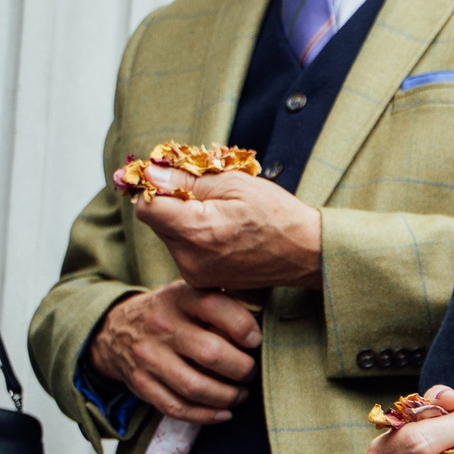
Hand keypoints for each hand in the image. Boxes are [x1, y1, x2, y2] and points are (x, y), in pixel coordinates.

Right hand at [87, 282, 259, 423]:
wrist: (116, 328)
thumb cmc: (173, 312)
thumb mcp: (192, 293)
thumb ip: (224, 302)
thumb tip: (267, 321)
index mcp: (179, 297)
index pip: (215, 307)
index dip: (243, 326)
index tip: (255, 341)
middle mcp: (161, 326)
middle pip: (211, 354)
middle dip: (242, 369)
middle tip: (250, 372)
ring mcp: (148, 356)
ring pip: (196, 386)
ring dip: (228, 396)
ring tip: (241, 394)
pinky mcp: (141, 382)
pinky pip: (177, 408)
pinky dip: (206, 416)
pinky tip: (224, 412)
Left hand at [133, 165, 322, 288]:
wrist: (308, 253)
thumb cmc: (277, 215)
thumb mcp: (234, 183)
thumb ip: (185, 179)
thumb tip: (149, 172)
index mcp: (196, 232)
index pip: (146, 206)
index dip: (157, 188)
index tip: (175, 181)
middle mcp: (189, 259)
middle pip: (157, 222)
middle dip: (174, 204)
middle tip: (208, 197)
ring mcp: (195, 274)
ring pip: (170, 236)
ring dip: (185, 221)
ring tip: (221, 217)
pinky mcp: (203, 281)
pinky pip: (184, 252)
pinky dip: (195, 239)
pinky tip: (222, 233)